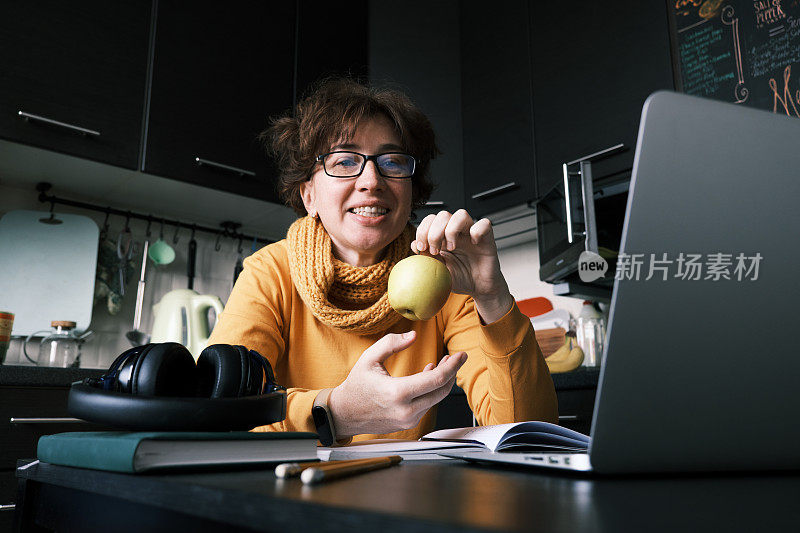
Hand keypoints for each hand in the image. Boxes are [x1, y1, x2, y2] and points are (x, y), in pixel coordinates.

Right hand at [328, 331, 466, 437]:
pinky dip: (431, 391)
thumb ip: (392, 343)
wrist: (344, 414)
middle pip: (441, 391)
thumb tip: (413, 336)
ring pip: (435, 399)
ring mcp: (408, 420)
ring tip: (441, 364)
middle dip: (451, 373)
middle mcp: (406, 410)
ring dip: (441, 382)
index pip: (436, 380)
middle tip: (455, 358)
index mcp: (398, 393)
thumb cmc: (356, 385)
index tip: (462, 355)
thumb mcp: (370, 358)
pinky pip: (427, 405)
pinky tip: (427, 377)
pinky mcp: (408, 424)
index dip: (453, 366)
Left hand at [412, 209, 513, 322]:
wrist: (479, 289)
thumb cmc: (461, 278)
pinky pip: (484, 224)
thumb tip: (413, 245)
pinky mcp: (487, 238)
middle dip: (434, 232)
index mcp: (443, 236)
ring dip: (451, 230)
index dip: (422, 230)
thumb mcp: (439, 271)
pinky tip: (473, 243)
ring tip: (451, 247)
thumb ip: (427, 258)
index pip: (430, 220)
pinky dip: (477, 231)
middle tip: (434, 250)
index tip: (421, 247)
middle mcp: (457, 232)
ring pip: (461, 214)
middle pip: (443, 215)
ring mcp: (471, 233)